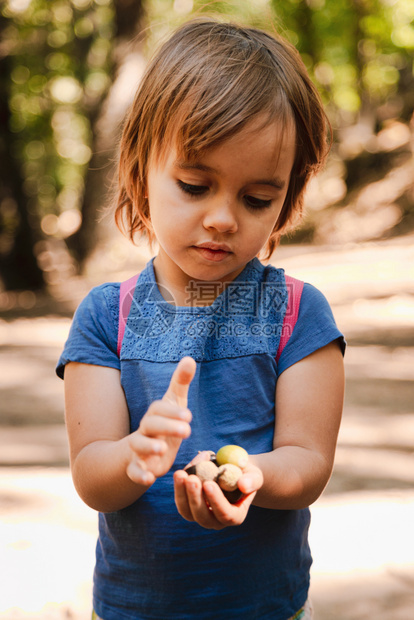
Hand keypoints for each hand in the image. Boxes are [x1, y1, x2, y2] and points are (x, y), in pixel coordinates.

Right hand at [125, 356, 195, 485]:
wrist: (138, 451)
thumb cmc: (162, 424)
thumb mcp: (173, 403)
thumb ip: (180, 383)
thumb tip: (189, 358)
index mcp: (155, 415)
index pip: (159, 409)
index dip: (172, 411)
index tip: (189, 415)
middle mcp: (144, 430)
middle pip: (150, 425)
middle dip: (167, 426)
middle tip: (187, 429)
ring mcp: (138, 449)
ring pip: (138, 446)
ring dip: (149, 447)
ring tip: (162, 450)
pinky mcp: (137, 467)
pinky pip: (133, 471)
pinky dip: (139, 475)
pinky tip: (149, 480)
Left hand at [173, 453, 262, 529]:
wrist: (232, 470)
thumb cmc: (245, 473)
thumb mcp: (254, 474)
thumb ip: (252, 480)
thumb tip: (243, 485)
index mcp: (236, 516)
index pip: (226, 514)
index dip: (216, 501)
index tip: (208, 483)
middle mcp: (217, 521)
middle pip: (203, 517)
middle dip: (195, 498)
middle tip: (191, 478)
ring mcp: (202, 515)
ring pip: (188, 512)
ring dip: (182, 494)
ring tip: (180, 474)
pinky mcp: (189, 507)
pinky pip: (181, 502)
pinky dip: (179, 488)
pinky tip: (180, 473)